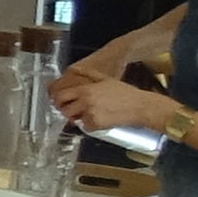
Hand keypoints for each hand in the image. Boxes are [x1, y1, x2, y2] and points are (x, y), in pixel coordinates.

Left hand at [57, 70, 173, 136]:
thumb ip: (88, 74)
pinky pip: (84, 127)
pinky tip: (99, 120)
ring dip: (77, 118)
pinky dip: (89, 126)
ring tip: (89, 114)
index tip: (61, 102)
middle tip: (74, 110)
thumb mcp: (105, 79)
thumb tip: (75, 69)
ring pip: (73, 119)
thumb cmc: (125, 92)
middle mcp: (85, 101)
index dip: (58, 100)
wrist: (139, 106)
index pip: (61, 95)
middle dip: (66, 110)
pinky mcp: (96, 124)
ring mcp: (90, 114)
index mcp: (86, 89)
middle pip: (63, 109)